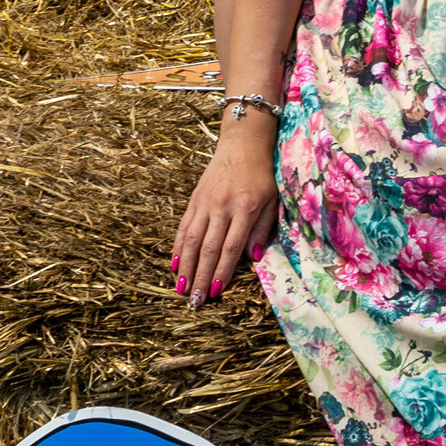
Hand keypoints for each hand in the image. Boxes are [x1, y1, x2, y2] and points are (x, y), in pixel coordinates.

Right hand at [171, 117, 278, 301]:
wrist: (242, 144)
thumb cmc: (262, 175)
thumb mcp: (272, 200)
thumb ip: (261, 229)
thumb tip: (252, 258)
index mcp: (244, 208)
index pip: (230, 247)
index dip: (221, 271)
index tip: (214, 292)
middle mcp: (221, 207)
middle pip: (208, 248)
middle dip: (199, 277)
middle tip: (193, 301)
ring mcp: (205, 203)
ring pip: (191, 240)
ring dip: (185, 266)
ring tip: (180, 289)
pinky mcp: (194, 199)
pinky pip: (183, 226)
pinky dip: (177, 247)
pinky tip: (174, 264)